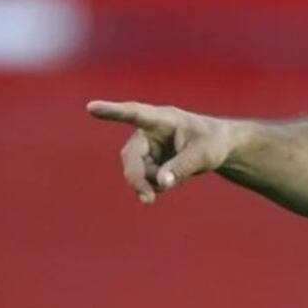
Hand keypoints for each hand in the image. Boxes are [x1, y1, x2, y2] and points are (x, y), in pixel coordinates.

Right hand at [87, 100, 239, 203]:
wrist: (216, 146)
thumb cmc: (212, 142)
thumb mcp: (204, 155)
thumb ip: (182, 168)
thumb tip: (160, 184)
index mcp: (162, 119)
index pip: (135, 114)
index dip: (113, 112)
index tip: (91, 107)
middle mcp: (148, 132)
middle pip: (131, 156)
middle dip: (137, 178)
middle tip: (147, 200)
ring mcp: (145, 147)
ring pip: (136, 171)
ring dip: (151, 183)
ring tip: (176, 179)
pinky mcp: (146, 161)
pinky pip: (143, 179)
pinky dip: (154, 186)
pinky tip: (168, 180)